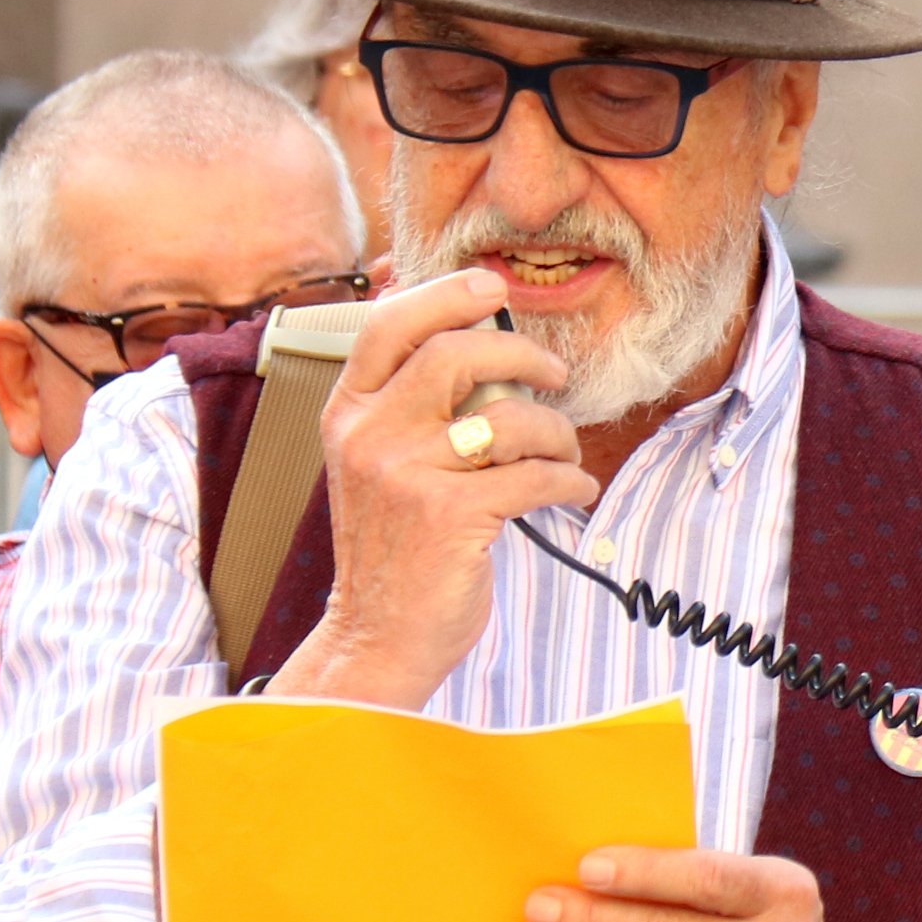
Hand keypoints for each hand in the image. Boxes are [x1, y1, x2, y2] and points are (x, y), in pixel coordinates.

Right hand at [272, 271, 599, 710]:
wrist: (377, 634)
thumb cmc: (393, 545)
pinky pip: (534, 475)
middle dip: (522, 355)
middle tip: (553, 375)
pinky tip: (572, 489)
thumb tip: (477, 338)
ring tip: (563, 451)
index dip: (446, 294)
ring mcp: (406, 475)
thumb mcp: (378, 463)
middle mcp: (369, 435)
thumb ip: (411, 405)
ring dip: (556, 431)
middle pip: (456, 353)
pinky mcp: (450, 516)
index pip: (388, 324)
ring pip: (508, 417)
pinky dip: (569, 479)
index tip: (492, 288)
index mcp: (348, 414)